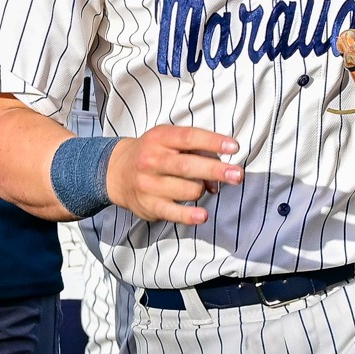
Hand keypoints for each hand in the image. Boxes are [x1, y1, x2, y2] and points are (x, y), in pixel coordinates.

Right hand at [106, 125, 241, 224]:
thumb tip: (219, 176)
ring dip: (202, 190)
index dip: (213, 142)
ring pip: (188, 190)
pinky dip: (190, 215)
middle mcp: (152, 160)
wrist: (117, 172)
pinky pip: (173, 213)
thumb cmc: (153, 153)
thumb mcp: (168, 141)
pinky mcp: (149, 205)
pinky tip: (203, 216)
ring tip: (202, 187)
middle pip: (188, 166)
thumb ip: (195, 152)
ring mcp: (149, 184)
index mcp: (160, 138)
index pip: (189, 137)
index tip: (234, 147)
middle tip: (238, 175)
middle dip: (216, 171)